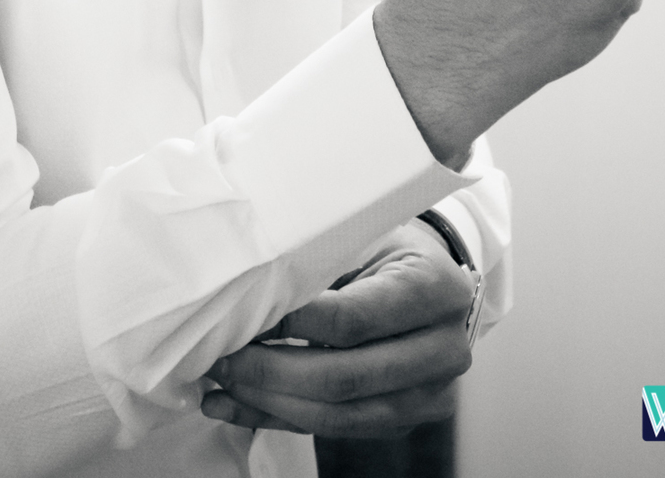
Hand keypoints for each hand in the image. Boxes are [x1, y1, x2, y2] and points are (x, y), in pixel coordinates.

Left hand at [200, 220, 473, 436]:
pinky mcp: (405, 420)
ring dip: (271, 403)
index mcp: (435, 290)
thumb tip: (246, 290)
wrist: (431, 277)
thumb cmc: (386, 246)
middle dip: (272, 373)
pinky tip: (236, 406)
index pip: (354, 319)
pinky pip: (335, 430)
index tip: (244, 316)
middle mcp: (444, 350)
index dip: (294, 322)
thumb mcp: (363, 234)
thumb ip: (317, 261)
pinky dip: (280, 419)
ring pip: (340, 417)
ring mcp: (430, 395)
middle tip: (220, 358)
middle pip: (345, 377)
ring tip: (220, 384)